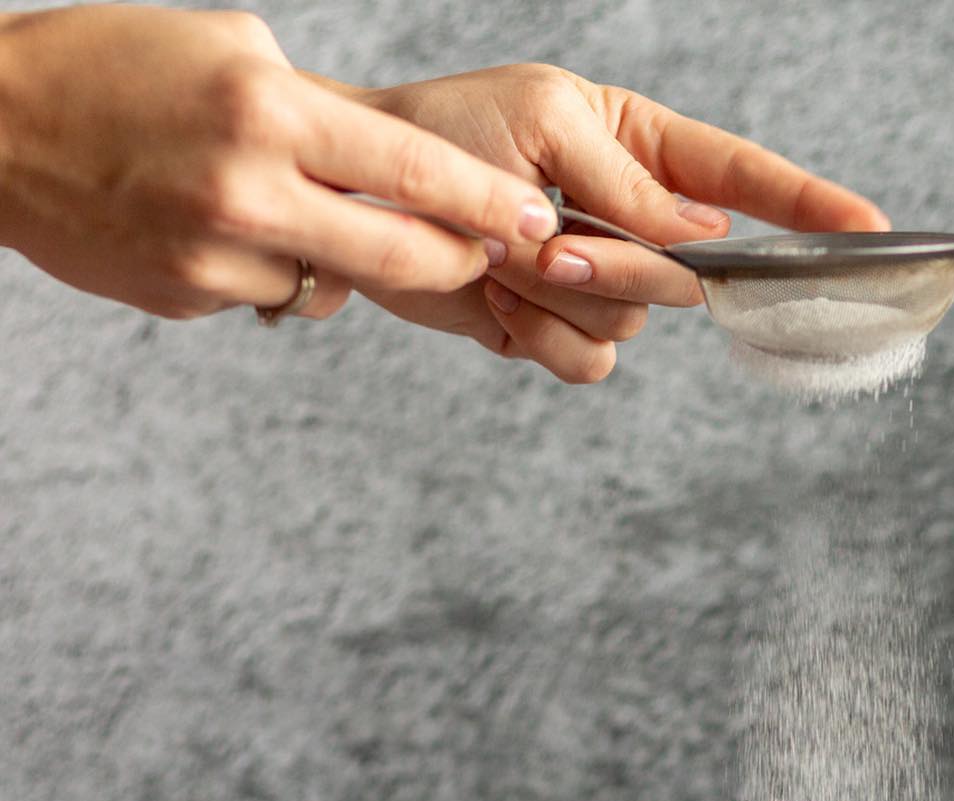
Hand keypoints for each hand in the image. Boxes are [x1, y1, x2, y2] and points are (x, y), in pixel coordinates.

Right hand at [0, 7, 555, 320]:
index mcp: (269, 112)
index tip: (537, 223)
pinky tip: (221, 224)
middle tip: (485, 253)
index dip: (488, 206)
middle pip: (404, 257)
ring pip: (334, 283)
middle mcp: (250, 192)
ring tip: (286, 203)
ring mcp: (216, 256)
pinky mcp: (189, 297)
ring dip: (342, 256)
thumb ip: (318, 116)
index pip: (416, 173)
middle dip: (459, 260)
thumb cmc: (118, 67)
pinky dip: (273, 268)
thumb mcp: (229, 53)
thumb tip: (393, 179)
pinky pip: (270, 295)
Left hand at [348, 65, 888, 382]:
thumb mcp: (544, 126)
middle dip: (623, 263)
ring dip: (564, 298)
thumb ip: (631, 186)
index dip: (810, 207)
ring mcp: (604, 280)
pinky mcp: (561, 329)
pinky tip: (498, 302)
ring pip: (639, 324)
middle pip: (691, 275)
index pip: (746, 182)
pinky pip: (590, 361)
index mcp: (644, 150)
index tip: (873, 230)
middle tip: (550, 243)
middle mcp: (637, 221)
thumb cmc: (446, 136)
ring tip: (503, 259)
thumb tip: (704, 238)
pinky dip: (540, 339)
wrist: (362, 204)